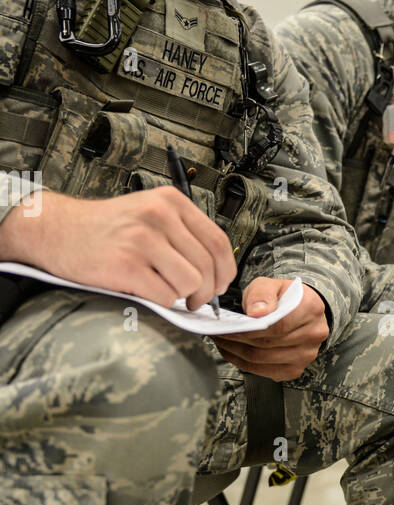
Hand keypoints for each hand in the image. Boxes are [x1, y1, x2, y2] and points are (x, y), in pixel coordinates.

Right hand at [0, 186, 235, 311]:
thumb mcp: (148, 213)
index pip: (218, 241)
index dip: (225, 270)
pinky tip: (146, 292)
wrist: (56, 230)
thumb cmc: (104, 228)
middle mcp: (159, 216)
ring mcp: (142, 240)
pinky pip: (164, 296)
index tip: (220, 284)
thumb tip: (215, 272)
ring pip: (190, 283)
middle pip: (207, 266)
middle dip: (206, 291)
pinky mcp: (126, 265)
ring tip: (166, 292)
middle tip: (193, 300)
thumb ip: (181, 233)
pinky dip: (160, 302)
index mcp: (170, 202)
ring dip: (182, 296)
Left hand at [212, 279, 328, 380]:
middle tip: (216, 333)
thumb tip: (256, 313)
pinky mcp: (294, 370)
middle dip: (237, 340)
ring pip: (262, 359)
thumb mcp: (271, 284)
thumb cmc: (283, 297)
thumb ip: (262, 293)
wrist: (300, 311)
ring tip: (221, 340)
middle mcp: (314, 334)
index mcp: (311, 308)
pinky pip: (263, 371)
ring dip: (236, 352)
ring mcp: (306, 355)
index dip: (248, 329)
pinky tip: (231, 350)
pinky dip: (242, 362)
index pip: (277, 325)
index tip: (226, 326)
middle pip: (268, 344)